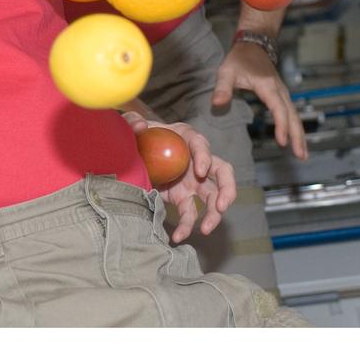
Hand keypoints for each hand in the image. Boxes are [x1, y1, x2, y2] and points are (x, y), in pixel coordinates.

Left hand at [121, 111, 235, 243]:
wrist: (133, 155)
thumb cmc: (138, 136)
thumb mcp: (132, 127)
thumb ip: (133, 123)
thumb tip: (141, 126)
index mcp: (186, 139)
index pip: (201, 145)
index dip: (205, 157)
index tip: (201, 170)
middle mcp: (197, 161)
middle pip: (222, 173)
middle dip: (227, 189)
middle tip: (222, 205)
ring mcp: (193, 182)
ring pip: (214, 198)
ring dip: (215, 215)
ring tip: (205, 229)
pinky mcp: (183, 198)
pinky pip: (190, 214)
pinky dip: (186, 227)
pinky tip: (178, 237)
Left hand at [212, 41, 307, 159]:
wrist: (253, 45)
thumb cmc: (239, 59)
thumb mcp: (226, 71)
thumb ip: (222, 88)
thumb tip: (215, 105)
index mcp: (267, 86)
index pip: (278, 108)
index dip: (281, 125)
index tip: (282, 141)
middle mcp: (279, 90)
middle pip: (292, 115)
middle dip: (297, 136)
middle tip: (301, 156)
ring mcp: (283, 93)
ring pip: (295, 116)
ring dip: (300, 135)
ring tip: (302, 154)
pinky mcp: (282, 95)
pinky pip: (292, 113)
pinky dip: (296, 127)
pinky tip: (296, 140)